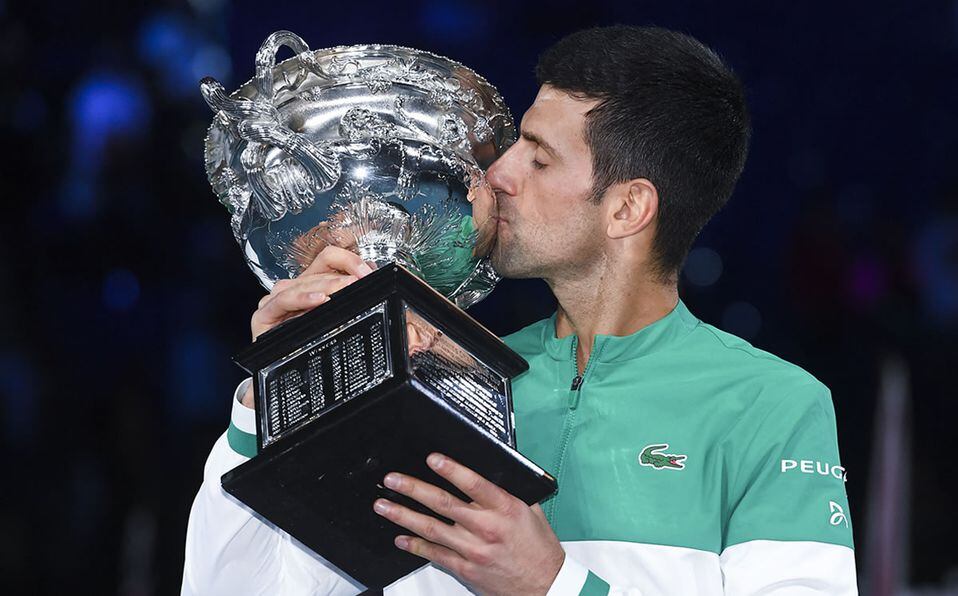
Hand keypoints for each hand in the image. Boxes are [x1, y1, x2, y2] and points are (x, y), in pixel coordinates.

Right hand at [241, 245, 373, 406]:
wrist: (281, 380)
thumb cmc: (308, 346)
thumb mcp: (334, 319)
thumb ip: (349, 297)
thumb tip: (371, 276)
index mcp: (310, 284)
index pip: (329, 258)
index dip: (349, 260)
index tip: (368, 273)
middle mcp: (293, 288)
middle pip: (319, 269)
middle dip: (343, 275)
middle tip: (362, 282)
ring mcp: (276, 300)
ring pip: (303, 283)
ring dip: (327, 285)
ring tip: (345, 288)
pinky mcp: (263, 315)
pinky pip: (282, 301)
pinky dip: (302, 299)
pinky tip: (319, 300)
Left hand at [373, 453, 564, 595]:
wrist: (545, 586)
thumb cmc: (539, 548)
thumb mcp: (531, 511)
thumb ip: (509, 491)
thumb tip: (491, 470)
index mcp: (505, 508)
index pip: (473, 484)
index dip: (451, 469)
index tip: (432, 459)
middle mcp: (486, 528)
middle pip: (443, 504)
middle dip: (413, 489)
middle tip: (393, 480)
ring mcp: (474, 550)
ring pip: (431, 529)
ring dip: (403, 516)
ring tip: (384, 505)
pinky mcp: (466, 569)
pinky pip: (435, 555)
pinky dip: (415, 546)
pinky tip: (400, 538)